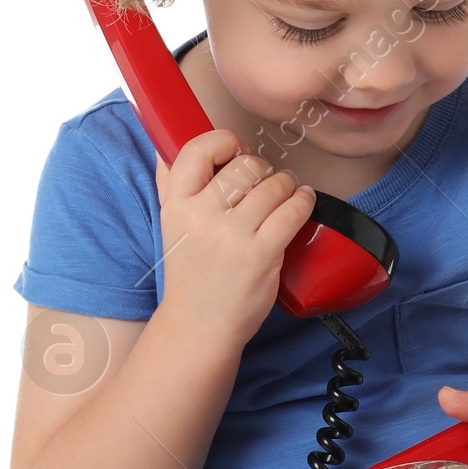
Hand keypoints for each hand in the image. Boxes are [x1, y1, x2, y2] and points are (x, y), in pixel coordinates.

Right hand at [153, 130, 314, 345]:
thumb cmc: (190, 273)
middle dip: (262, 170)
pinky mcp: (261, 254)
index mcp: (176, 204)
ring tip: (286, 193)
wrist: (199, 325)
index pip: (198, 149)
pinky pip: (292, 210)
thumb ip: (168, 184)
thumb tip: (164, 145)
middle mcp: (202, 216)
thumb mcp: (170, 225)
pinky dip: (303, 200)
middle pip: (245, 165)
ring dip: (287, 184)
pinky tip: (302, 201)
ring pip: (273, 185)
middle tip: (265, 183)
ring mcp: (233, 236)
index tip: (236, 153)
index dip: (224, 142)